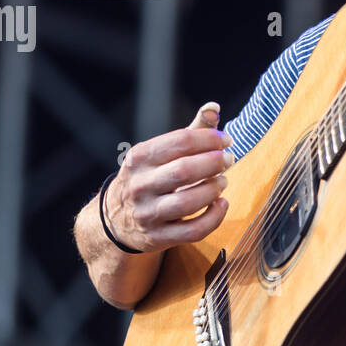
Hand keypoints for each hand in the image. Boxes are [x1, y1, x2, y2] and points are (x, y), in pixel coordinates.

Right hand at [104, 101, 232, 252]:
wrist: (116, 221)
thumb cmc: (149, 178)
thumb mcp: (160, 154)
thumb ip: (190, 132)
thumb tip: (214, 107)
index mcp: (139, 158)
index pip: (180, 142)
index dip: (209, 139)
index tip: (226, 140)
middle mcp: (139, 186)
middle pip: (184, 171)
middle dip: (213, 163)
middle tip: (229, 159)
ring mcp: (147, 214)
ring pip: (188, 203)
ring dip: (213, 190)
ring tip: (223, 181)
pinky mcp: (157, 238)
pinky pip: (193, 231)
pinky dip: (214, 218)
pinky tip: (221, 204)